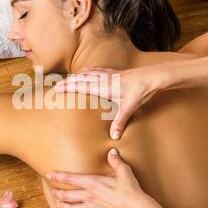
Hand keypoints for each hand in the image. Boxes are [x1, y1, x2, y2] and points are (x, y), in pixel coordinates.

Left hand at [46, 148, 160, 207]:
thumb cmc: (130, 189)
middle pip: (68, 195)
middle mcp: (90, 196)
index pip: (71, 178)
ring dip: (64, 206)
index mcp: (93, 183)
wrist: (137, 207)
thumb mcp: (123, 171)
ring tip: (59, 204)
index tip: (50, 174)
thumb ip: (115, 161)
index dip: (59, 176)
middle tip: (54, 191)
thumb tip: (112, 151)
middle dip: (59, 193)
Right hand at [54, 65, 169, 138]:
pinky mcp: (113, 72)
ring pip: (86, 73)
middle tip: (54, 88)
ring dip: (75, 77)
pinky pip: (95, 70)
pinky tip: (85, 73)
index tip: (55, 90)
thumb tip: (113, 136)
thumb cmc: (140, 91)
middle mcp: (103, 78)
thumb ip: (119, 122)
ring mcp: (108, 74)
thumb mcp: (129, 108)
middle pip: (79, 78)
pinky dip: (86, 72)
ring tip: (66, 81)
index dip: (66, 87)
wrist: (152, 77)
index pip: (79, 85)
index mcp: (103, 86)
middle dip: (66, 82)